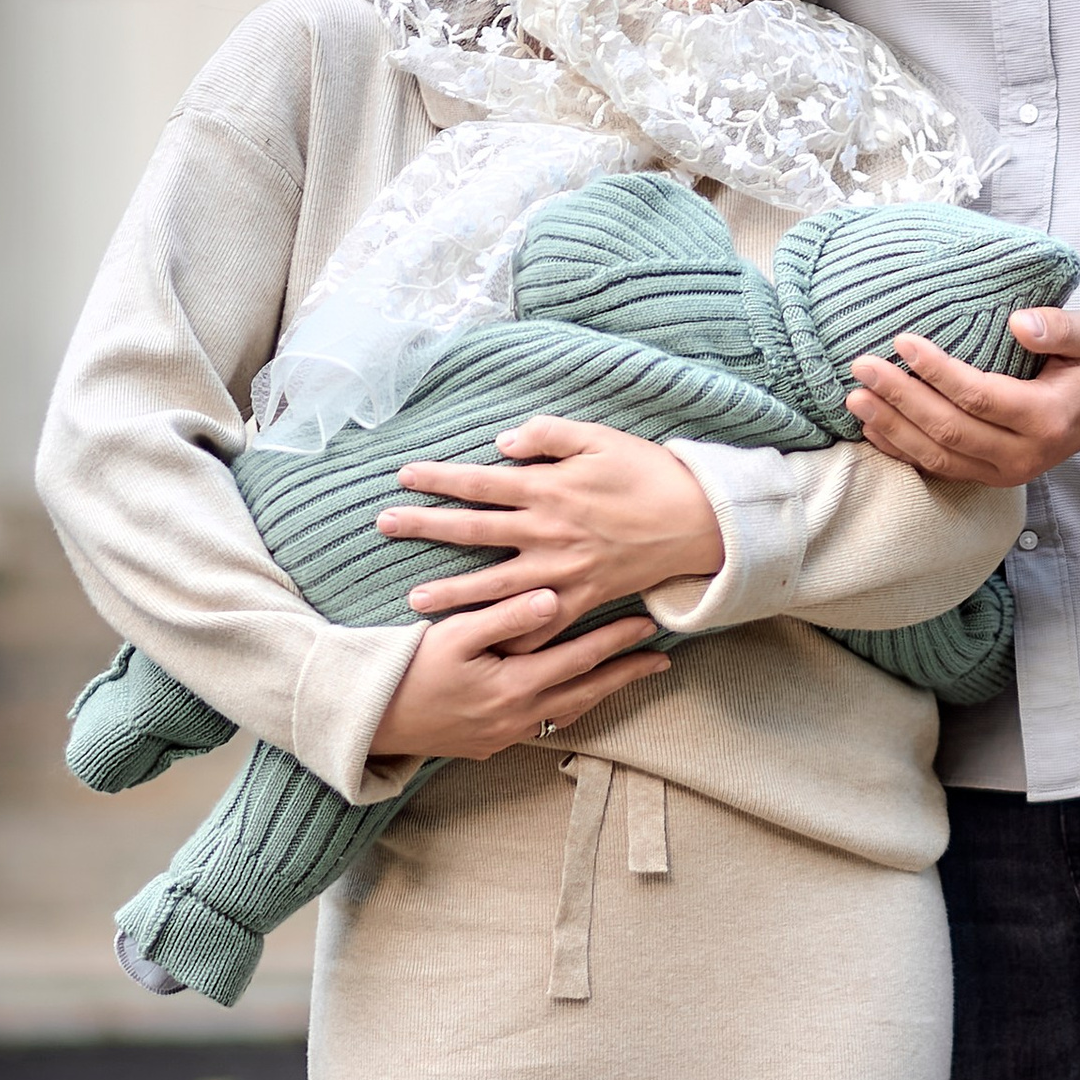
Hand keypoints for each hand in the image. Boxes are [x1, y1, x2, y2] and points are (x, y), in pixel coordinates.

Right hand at [369, 590, 670, 763]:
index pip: (581, 658)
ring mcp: (506, 737)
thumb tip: (552, 598)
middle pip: (588, 691)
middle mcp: (519, 717)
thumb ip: (505, 616)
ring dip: (600, 693)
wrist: (369, 720)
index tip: (648, 624)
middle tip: (661, 659)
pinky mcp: (490, 745)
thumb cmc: (407, 669)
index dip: (618, 640)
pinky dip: (569, 708)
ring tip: (627, 677)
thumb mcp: (453, 635)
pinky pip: (544, 725)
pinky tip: (574, 697)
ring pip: (569, 713)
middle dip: (626, 673)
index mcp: (515, 686)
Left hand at [378, 418, 725, 618]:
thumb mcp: (598, 438)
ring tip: (416, 598)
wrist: (694, 520)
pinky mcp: (583, 597)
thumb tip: (500, 444)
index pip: (481, 482)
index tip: (404, 476)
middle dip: (426, 527)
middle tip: (385, 526)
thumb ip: (547, 436)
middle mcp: (548, 531)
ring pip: (497, 584)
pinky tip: (484, 643)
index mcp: (548, 488)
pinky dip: (513, 636)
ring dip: (454, 592)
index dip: (440, 478)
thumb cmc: (646, 473)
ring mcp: (563, 569)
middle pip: (474, 530)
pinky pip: (542, 623)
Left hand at [845, 305, 1079, 484]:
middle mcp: (1024, 454)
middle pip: (950, 430)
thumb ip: (1059, 327)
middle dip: (902, 398)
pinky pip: (937, 469)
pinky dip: (900, 450)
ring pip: (938, 456)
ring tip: (857, 398)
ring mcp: (1004, 473)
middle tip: (864, 367)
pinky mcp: (988, 478)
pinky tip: (872, 427)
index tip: (903, 341)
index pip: (981, 396)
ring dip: (892, 428)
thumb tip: (1018, 323)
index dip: (938, 372)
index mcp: (1048, 418)